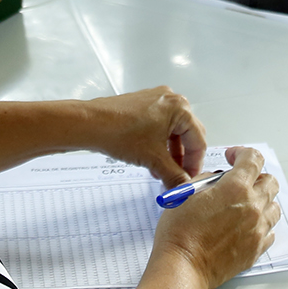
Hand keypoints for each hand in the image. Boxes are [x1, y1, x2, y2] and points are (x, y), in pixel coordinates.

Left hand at [88, 87, 206, 185]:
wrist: (89, 124)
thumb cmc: (119, 132)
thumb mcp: (154, 160)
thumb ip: (175, 177)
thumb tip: (185, 189)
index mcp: (180, 108)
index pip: (198, 141)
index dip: (195, 165)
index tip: (189, 180)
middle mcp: (170, 100)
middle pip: (187, 135)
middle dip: (182, 159)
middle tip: (178, 178)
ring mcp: (155, 100)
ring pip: (172, 132)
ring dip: (170, 154)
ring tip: (162, 172)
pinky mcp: (142, 105)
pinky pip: (159, 127)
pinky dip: (159, 144)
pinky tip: (151, 160)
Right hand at [152, 146, 279, 288]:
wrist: (183, 266)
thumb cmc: (180, 232)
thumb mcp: (186, 193)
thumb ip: (207, 180)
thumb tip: (217, 179)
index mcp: (236, 188)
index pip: (253, 159)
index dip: (242, 153)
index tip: (233, 157)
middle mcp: (252, 207)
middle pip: (270, 182)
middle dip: (256, 176)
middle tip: (241, 181)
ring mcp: (257, 230)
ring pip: (273, 207)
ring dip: (262, 201)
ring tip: (244, 205)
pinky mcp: (256, 249)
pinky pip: (269, 232)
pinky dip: (261, 225)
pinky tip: (245, 226)